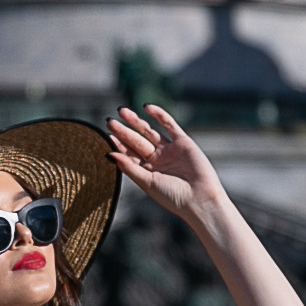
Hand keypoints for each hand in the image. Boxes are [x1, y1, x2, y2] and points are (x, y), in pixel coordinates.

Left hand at [106, 104, 227, 228]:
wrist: (200, 198)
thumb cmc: (172, 196)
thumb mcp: (147, 182)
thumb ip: (128, 167)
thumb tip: (108, 153)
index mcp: (147, 171)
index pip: (129, 154)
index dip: (118, 144)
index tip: (106, 135)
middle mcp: (157, 159)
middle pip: (136, 141)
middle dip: (123, 131)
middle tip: (109, 120)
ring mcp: (170, 150)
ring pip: (149, 131)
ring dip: (136, 121)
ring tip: (122, 111)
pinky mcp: (183, 142)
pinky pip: (169, 125)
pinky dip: (159, 115)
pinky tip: (147, 107)